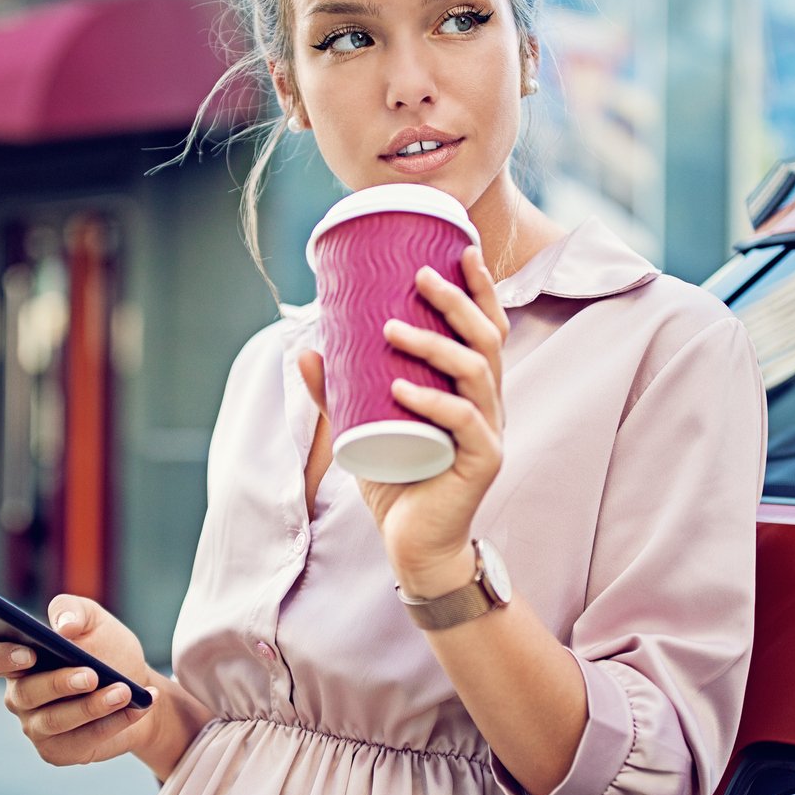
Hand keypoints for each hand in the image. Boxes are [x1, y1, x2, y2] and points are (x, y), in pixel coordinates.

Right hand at [0, 595, 204, 776]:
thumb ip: (73, 610)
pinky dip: (113, 723)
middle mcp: (19, 696)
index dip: (0, 659)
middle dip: (60, 683)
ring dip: (92, 706)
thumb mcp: (94, 620)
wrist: (137, 686)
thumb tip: (62, 627)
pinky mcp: (58, 752)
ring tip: (125, 691)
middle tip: (92, 674)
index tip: (29, 653)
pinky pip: (81, 741)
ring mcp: (35, 727)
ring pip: (55, 721)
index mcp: (16, 659)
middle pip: (26, 694)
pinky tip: (138, 706)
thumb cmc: (106, 649)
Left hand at [300, 243, 510, 597]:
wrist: (415, 545)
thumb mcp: (364, 427)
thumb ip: (339, 392)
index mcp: (472, 389)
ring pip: (476, 373)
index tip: (459, 249)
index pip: (487, 328)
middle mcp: (490, 404)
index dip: (479, 289)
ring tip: (393, 328)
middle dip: (457, 302)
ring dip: (436, 345)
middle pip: (487, 339)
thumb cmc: (398, 481)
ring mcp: (489, 432)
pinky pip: (463, 422)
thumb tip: (305, 349)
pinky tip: (401, 388)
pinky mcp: (482, 462)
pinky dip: (432, 401)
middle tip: (421, 276)